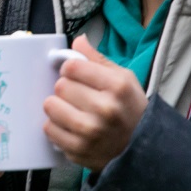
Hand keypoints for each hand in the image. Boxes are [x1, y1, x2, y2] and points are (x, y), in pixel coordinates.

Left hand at [43, 36, 146, 171]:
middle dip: (65, 88)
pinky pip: (49, 129)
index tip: (75, 74)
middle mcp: (105, 109)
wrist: (141, 146)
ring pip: (51, 106)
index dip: (70, 69)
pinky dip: (55, 126)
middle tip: (76, 95)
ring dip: (57, 106)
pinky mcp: (79, 150)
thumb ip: (97, 59)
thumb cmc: (129, 108)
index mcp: (117, 86)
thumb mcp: (123, 78)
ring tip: (70, 110)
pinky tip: (68, 125)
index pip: (72, 67)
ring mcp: (91, 132)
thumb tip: (78, 40)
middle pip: (61, 86)